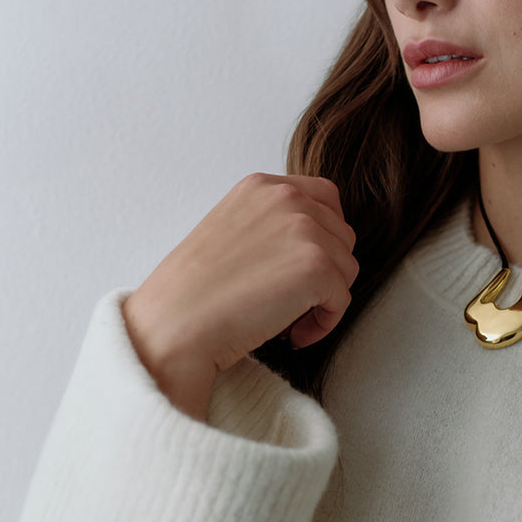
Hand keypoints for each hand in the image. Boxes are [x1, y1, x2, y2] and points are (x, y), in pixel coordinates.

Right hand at [122, 173, 358, 416]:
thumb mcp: (231, 230)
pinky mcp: (316, 267)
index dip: (323, 239)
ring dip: (324, 299)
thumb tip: (313, 245)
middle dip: (324, 272)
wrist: (174, 324)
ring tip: (286, 320)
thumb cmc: (194, 292)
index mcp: (262, 186)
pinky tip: (290, 335)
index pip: (326, 199)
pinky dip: (323, 324)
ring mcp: (305, 230)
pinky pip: (342, 301)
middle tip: (289, 301)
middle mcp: (287, 198)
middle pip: (342, 237)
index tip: (300, 269)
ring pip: (347, 269)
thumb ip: (272, 224)